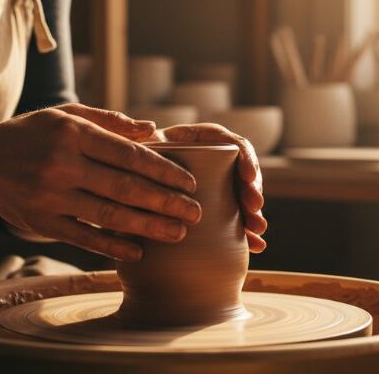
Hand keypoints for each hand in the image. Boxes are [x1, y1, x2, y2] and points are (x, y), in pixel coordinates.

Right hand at [0, 104, 202, 261]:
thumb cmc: (31, 134)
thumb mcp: (66, 115)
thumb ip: (110, 122)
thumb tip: (153, 129)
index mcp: (74, 133)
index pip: (129, 154)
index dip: (164, 170)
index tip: (189, 183)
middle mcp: (63, 164)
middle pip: (125, 187)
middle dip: (165, 202)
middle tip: (195, 213)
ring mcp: (51, 196)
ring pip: (109, 215)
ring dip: (148, 226)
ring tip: (177, 233)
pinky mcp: (42, 222)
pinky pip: (83, 237)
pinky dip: (112, 246)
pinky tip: (138, 251)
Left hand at [140, 123, 267, 252]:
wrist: (122, 188)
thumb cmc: (128, 162)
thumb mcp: (135, 147)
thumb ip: (139, 138)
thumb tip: (150, 131)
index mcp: (198, 141)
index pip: (231, 144)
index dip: (246, 159)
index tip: (248, 178)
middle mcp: (211, 162)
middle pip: (242, 173)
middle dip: (252, 192)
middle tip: (254, 210)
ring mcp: (213, 187)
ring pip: (242, 198)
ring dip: (253, 214)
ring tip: (256, 232)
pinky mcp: (211, 210)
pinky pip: (234, 220)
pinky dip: (246, 234)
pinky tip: (256, 246)